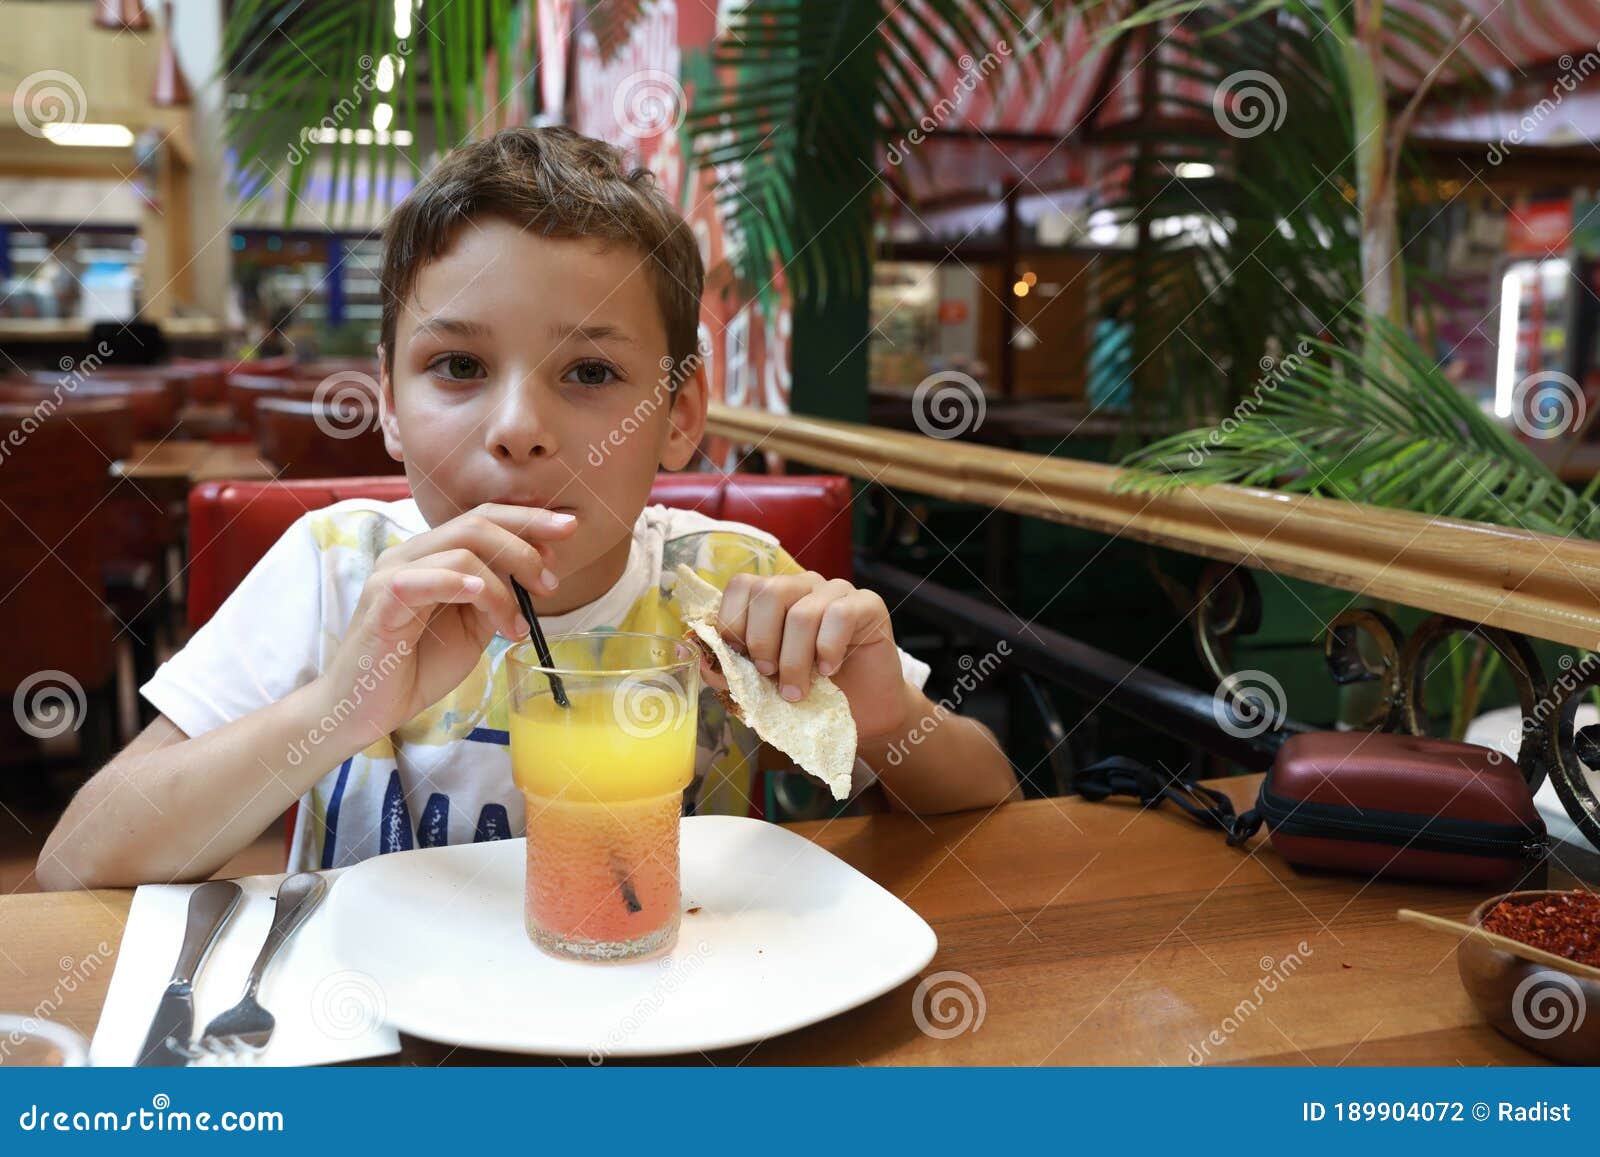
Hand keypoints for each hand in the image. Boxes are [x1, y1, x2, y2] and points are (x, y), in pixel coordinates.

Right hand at [316, 504, 577, 739]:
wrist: (365, 708)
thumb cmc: (416, 667)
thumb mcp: (472, 630)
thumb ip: (497, 598)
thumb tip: (538, 571)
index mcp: (432, 555)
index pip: (483, 518)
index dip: (528, 519)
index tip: (569, 529)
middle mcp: (410, 554)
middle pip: (477, 523)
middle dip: (525, 544)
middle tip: (551, 581)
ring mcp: (392, 574)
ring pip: (461, 550)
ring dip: (502, 587)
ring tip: (515, 625)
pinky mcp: (381, 603)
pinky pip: (423, 579)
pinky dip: (459, 582)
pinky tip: (483, 595)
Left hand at [711, 571, 910, 741]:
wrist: (863, 713)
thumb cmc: (810, 695)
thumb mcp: (762, 685)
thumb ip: (730, 670)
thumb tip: (695, 656)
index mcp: (773, 598)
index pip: (742, 585)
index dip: (733, 621)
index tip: (739, 659)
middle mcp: (802, 587)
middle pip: (769, 593)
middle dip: (762, 642)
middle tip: (768, 676)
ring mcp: (836, 592)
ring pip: (802, 612)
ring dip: (794, 660)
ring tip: (797, 691)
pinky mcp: (867, 605)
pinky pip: (840, 615)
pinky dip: (828, 649)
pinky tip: (828, 670)